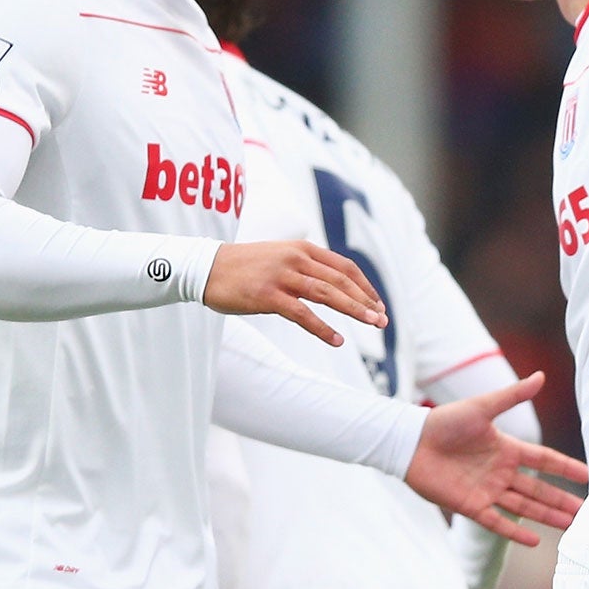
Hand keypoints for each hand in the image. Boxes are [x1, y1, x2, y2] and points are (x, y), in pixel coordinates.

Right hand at [204, 239, 385, 346]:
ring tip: (373, 324)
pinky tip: (337, 340)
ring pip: (328, 294)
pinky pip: (302, 314)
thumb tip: (332, 287)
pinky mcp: (267, 295)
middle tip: (383, 319)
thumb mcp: (280, 257)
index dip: (365, 286)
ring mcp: (282, 276)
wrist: (205, 267)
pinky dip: (322, 328)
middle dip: (366, 300)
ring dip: (354, 310)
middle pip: (341, 280)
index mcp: (302, 249)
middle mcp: (295, 259)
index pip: (344, 267)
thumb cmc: (244, 267)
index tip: (378, 303)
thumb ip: (305, 267)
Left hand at [405, 372, 588, 545]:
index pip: (544, 460)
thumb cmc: (444, 421)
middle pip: (539, 488)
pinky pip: (497, 522)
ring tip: (570, 525)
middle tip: (586, 511)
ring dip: (547, 515)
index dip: (566, 468)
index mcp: (506, 449)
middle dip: (563, 499)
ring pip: (525, 506)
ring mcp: (487, 490)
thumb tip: (541, 376)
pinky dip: (516, 532)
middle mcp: (500, 472)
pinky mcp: (470, 506)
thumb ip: (513, 395)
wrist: (410, 443)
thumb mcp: (482, 407)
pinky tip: (536, 541)